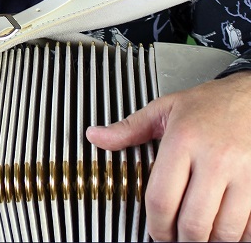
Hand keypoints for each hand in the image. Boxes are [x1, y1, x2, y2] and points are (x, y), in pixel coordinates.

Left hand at [87, 73, 250, 241]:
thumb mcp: (166, 109)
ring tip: (200, 234)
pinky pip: (249, 229)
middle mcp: (214, 158)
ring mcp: (243, 174)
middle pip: (192, 224)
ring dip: (209, 241)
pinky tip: (224, 227)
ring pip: (223, 232)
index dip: (156, 226)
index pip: (161, 200)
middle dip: (181, 240)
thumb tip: (96, 136)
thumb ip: (129, 128)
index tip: (157, 231)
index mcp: (184, 140)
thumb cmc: (211, 104)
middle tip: (177, 238)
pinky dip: (235, 237)